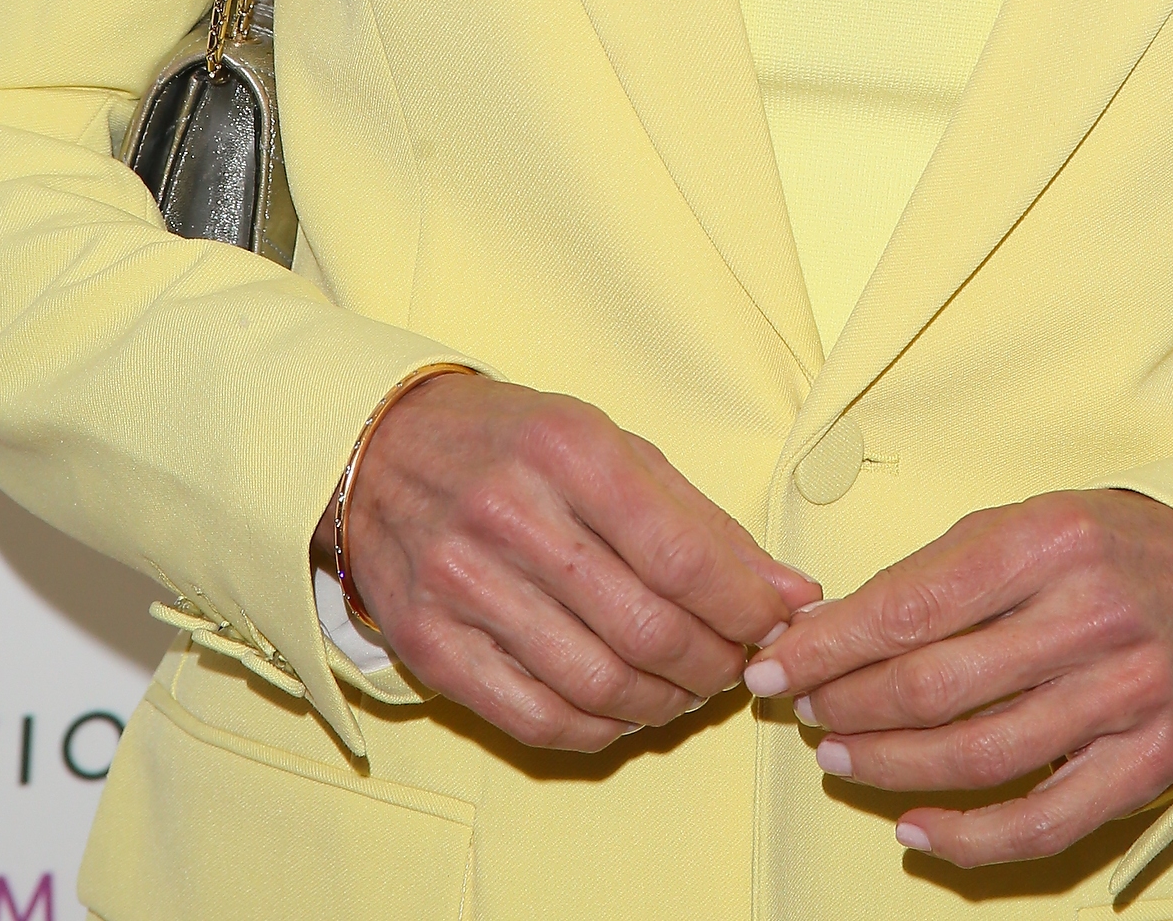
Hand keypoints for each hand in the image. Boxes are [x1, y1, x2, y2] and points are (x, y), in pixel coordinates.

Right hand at [316, 371, 819, 752]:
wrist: (383, 449)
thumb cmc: (516, 443)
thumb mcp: (611, 445)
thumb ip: (701, 521)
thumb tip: (789, 593)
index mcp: (568, 450)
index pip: (680, 554)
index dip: (744, 606)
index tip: (777, 622)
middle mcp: (510, 516)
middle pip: (644, 628)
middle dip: (714, 662)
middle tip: (737, 663)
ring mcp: (461, 586)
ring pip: (596, 684)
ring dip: (665, 703)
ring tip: (688, 687)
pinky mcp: (429, 646)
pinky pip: (536, 718)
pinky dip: (601, 729)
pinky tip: (626, 709)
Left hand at [744, 488, 1172, 867]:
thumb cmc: (1109, 548)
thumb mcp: (1024, 523)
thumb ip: (936, 575)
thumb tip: (833, 630)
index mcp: (1049, 540)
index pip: (912, 607)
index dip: (829, 646)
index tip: (773, 664)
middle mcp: (1091, 616)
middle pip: (937, 686)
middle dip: (851, 706)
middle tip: (807, 713)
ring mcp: (1125, 695)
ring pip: (980, 756)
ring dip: (893, 767)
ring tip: (843, 758)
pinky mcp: (1148, 762)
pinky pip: (1043, 822)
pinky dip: (969, 839)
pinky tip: (916, 827)